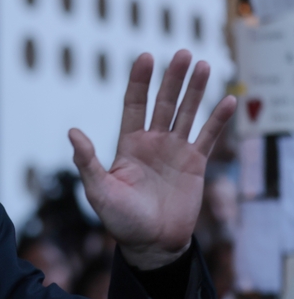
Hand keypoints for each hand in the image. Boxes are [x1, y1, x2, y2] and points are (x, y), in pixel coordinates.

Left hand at [68, 50, 235, 269]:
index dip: (140, 81)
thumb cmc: (120, 220)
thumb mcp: (98, 190)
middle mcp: (152, 142)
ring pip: (187, 113)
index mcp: (127, 144)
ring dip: (196, 90)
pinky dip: (218, 120)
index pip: (134, 104)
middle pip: (163, 102)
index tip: (145, 57)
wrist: (150, 244)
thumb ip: (87, 161)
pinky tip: (227, 100)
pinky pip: (208, 137)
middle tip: (182, 53)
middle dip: (172, 78)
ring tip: (204, 64)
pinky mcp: (195, 165)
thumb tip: (71, 132)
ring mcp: (174, 151)